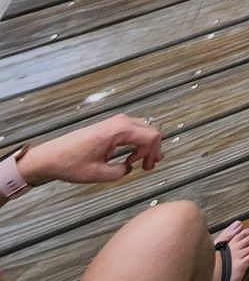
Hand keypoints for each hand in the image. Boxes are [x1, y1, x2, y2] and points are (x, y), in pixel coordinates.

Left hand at [17, 115, 163, 185]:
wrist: (49, 157)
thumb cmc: (69, 163)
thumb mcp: (97, 174)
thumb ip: (119, 172)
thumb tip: (128, 169)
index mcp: (119, 131)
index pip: (152, 136)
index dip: (152, 154)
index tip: (143, 167)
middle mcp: (119, 122)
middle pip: (150, 131)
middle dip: (152, 150)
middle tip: (149, 166)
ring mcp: (114, 122)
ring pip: (143, 130)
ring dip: (146, 146)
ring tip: (143, 162)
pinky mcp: (109, 126)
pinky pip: (133, 131)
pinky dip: (137, 142)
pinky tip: (132, 156)